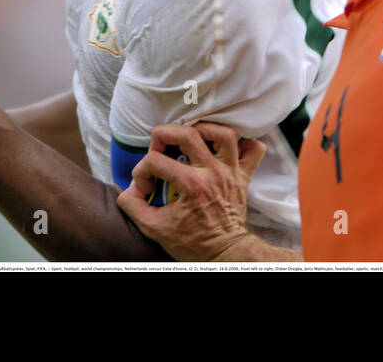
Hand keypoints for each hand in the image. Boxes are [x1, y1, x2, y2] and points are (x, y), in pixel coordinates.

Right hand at [116, 121, 265, 260]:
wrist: (224, 254)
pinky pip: (254, 150)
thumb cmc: (193, 242)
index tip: (144, 187)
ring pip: (224, 134)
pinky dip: (244, 143)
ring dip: (205, 129)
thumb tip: (128, 189)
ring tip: (190, 136)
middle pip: (188, 134)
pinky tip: (225, 147)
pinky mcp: (243, 176)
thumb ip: (134, 206)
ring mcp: (230, 172)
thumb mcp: (154, 228)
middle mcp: (212, 173)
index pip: (156, 161)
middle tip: (158, 145)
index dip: (142, 171)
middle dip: (164, 134)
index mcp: (190, 185)